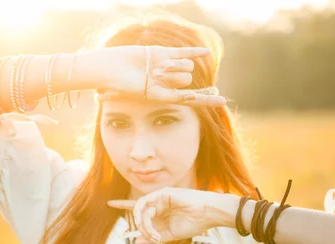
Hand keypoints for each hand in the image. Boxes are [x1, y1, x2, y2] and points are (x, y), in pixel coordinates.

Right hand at [98, 45, 226, 106]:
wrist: (110, 68)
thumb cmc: (125, 86)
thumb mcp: (150, 94)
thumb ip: (170, 94)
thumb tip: (192, 93)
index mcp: (165, 96)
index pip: (192, 99)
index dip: (208, 99)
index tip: (224, 101)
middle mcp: (167, 82)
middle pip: (187, 80)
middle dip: (176, 78)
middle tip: (157, 76)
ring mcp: (165, 67)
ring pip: (185, 67)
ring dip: (174, 66)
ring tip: (156, 68)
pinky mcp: (161, 53)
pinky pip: (182, 52)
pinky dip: (194, 52)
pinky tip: (205, 52)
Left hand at [107, 187, 219, 243]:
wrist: (208, 215)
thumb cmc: (193, 224)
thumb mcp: (170, 235)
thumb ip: (153, 237)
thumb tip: (136, 240)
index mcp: (160, 211)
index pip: (139, 208)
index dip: (124, 205)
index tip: (110, 203)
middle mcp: (158, 203)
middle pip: (138, 212)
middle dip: (140, 226)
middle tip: (151, 238)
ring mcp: (160, 197)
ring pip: (140, 208)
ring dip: (142, 223)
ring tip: (152, 233)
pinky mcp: (163, 193)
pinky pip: (146, 204)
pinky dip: (145, 216)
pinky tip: (151, 225)